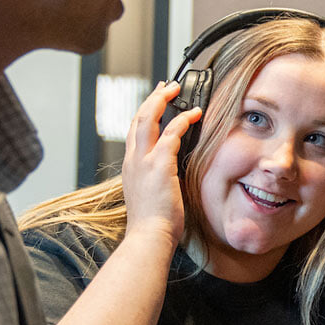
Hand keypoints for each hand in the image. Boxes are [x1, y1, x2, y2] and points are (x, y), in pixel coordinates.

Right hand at [120, 81, 201, 253]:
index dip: (144, 113)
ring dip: (163, 100)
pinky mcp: (159, 165)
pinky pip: (171, 134)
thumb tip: (172, 172)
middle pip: (138, 119)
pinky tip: (194, 114)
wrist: (148, 237)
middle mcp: (133, 161)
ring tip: (177, 90)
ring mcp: (143, 162)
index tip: (155, 102)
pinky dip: (182, 120)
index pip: (133, 132)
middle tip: (166, 87)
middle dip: (152, 99)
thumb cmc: (153, 224)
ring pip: (149, 119)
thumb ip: (158, 179)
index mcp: (130, 168)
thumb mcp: (151, 195)